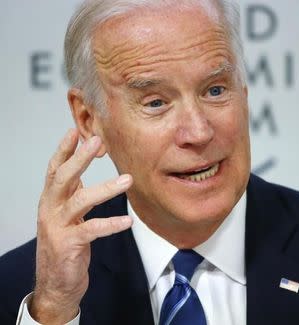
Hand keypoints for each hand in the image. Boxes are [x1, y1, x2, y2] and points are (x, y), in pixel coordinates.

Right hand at [29, 129, 132, 323]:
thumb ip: (73, 194)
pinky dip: (110, 225)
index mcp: (51, 200)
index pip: (55, 169)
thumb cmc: (65, 246)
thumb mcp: (67, 216)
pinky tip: (128, 222)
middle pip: (63, 178)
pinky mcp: (68, 245)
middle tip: (97, 141)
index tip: (76, 131)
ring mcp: (57, 227)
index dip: (64, 150)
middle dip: (80, 158)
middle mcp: (50, 210)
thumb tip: (82, 171)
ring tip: (127, 179)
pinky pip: (91, 230)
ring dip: (105, 188)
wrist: (56, 284)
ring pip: (80, 200)